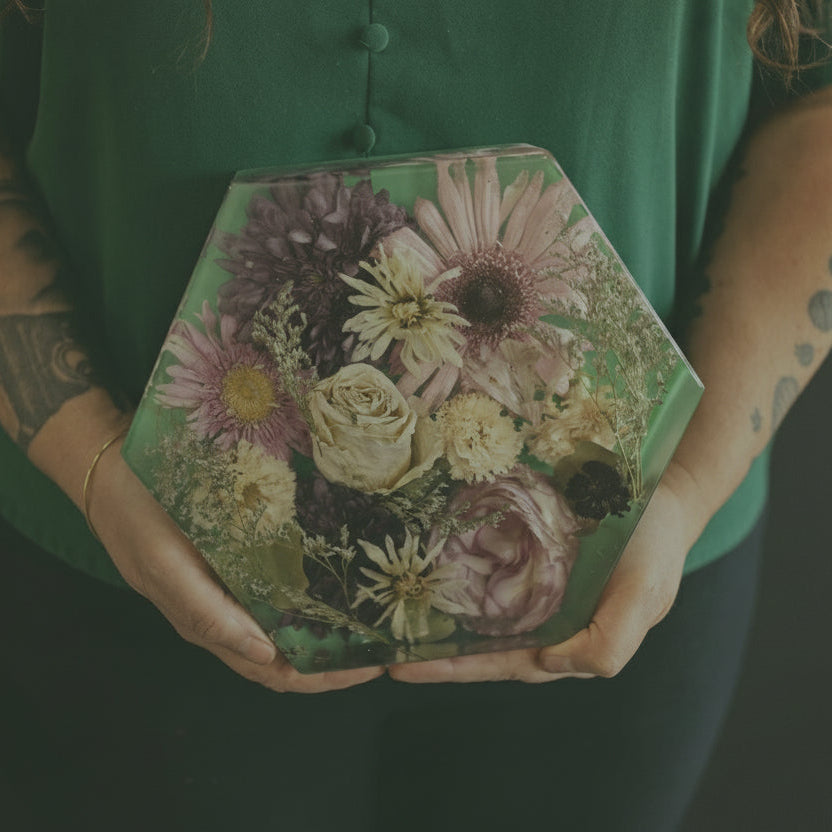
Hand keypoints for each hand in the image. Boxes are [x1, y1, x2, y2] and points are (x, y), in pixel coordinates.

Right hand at [88, 436, 384, 692]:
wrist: (110, 472)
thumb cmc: (138, 516)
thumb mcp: (164, 565)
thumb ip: (208, 613)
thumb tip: (266, 655)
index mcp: (211, 623)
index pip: (277, 670)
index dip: (323, 677)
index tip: (371, 666)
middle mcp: (227, 613)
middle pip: (289, 656)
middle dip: (337, 660)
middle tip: (387, 645)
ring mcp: (232, 589)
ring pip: (287, 627)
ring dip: (328, 633)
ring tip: (374, 621)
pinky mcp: (235, 562)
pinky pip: (277, 594)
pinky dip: (311, 601)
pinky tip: (341, 583)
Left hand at [388, 460, 709, 683]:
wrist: (664, 497)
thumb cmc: (655, 551)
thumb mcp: (645, 597)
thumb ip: (610, 641)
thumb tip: (549, 663)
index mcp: (566, 638)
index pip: (502, 662)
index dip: (456, 668)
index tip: (406, 668)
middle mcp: (542, 615)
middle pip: (479, 639)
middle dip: (431, 646)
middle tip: (378, 645)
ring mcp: (532, 582)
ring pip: (477, 605)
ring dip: (437, 609)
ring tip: (388, 609)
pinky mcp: (528, 550)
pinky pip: (488, 564)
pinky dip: (459, 569)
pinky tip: (427, 561)